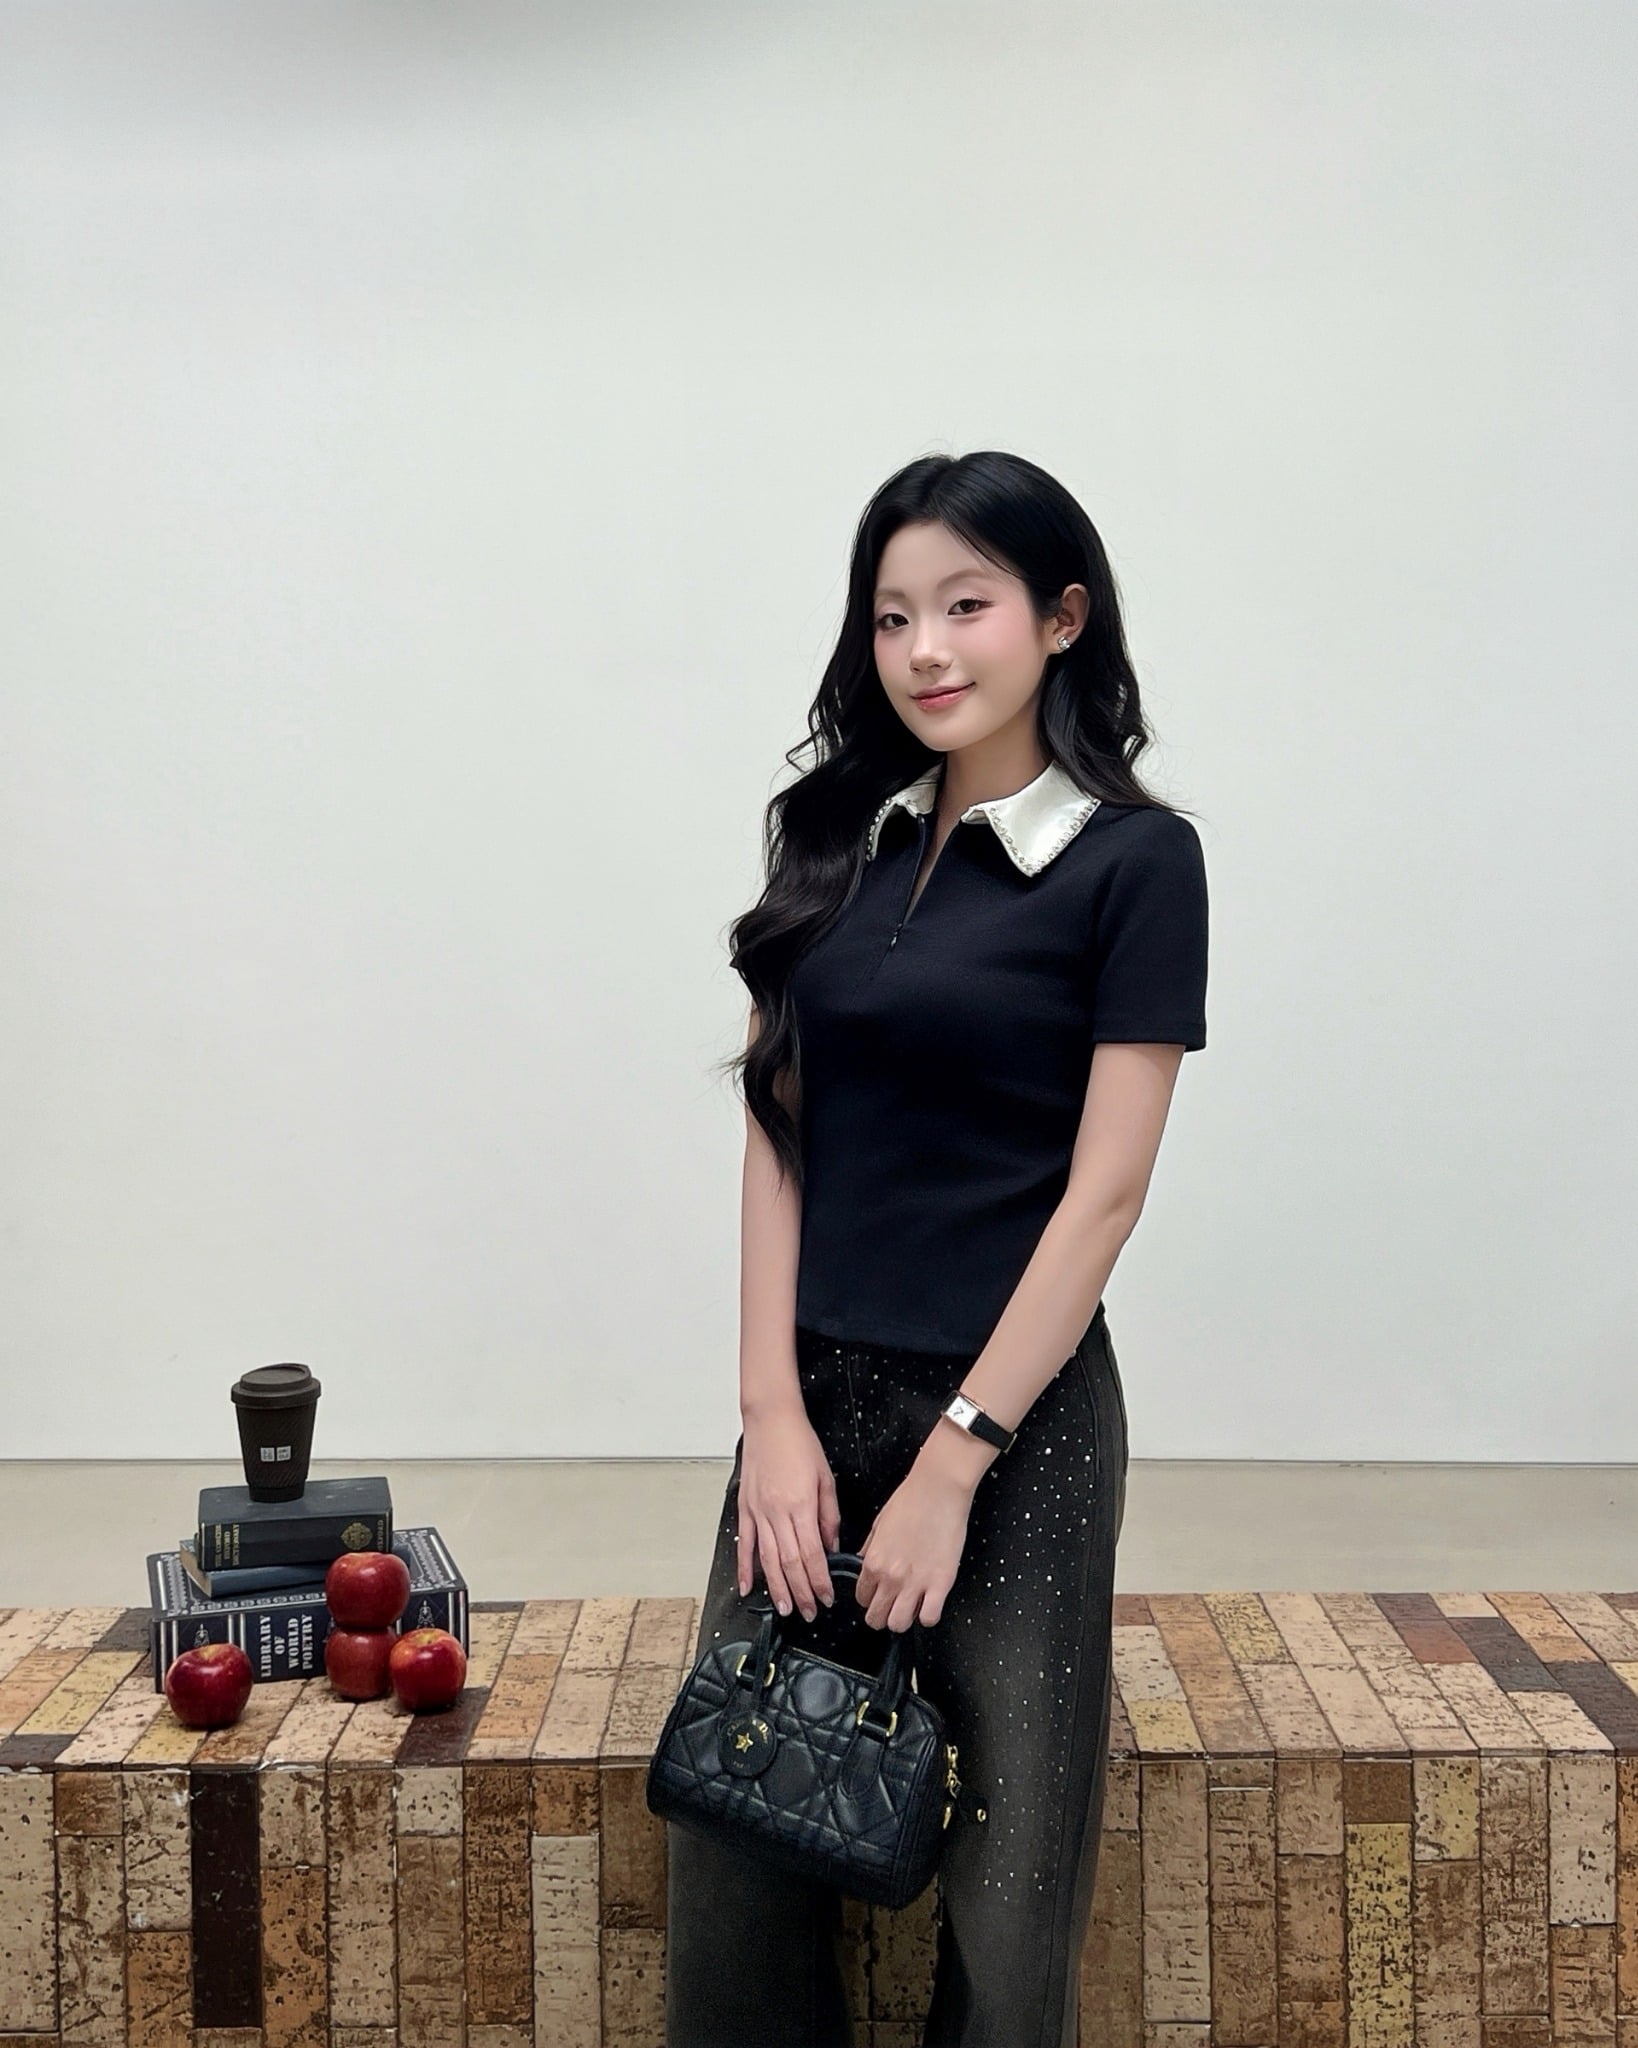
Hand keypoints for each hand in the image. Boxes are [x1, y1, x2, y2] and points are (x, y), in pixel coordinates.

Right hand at [737, 1401, 840, 1622]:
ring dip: (776, 1588)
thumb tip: (831, 1547)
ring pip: (766, 1560)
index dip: (819, 1580)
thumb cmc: (799, 1444)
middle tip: (809, 1611)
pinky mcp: (745, 1508)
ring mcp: (757, 1512)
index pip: (812, 1555)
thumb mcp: (826, 1479)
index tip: (826, 1597)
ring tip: (784, 1608)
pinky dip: (744, 1568)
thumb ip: (828, 1516)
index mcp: (801, 1506)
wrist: (771, 1421)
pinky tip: (747, 1586)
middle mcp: (777, 1513)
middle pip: (789, 1563)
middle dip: (800, 1592)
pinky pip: (744, 1544)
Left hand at [854, 1443, 977, 1632]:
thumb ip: (869, 1549)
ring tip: (910, 1607)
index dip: (869, 1599)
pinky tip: (929, 1603)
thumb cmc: (911, 1500)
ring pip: (900, 1624)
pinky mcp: (941, 1583)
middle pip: (877, 1618)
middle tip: (891, 1606)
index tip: (877, 1596)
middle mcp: (891, 1577)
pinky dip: (928, 1616)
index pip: (861, 1598)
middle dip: (881, 1615)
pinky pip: (930, 1618)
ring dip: (903, 1619)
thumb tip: (864, 1564)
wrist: (939, 1489)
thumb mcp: (878, 1524)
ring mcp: (916, 1583)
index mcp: (873, 1561)